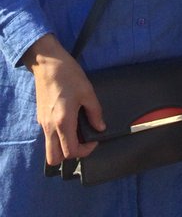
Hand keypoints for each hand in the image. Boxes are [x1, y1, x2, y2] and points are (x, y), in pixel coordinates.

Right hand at [22, 34, 104, 165]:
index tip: (94, 139)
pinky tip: (69, 121)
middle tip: (83, 141)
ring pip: (49, 148)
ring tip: (77, 131)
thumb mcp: (87, 91)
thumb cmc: (69, 75)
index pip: (70, 152)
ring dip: (62, 147)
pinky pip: (48, 136)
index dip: (85, 151)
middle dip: (70, 155)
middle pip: (54, 158)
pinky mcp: (40, 117)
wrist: (48, 63)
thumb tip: (100, 127)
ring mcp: (42, 123)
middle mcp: (49, 127)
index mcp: (63, 122)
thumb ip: (95, 112)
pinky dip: (58, 137)